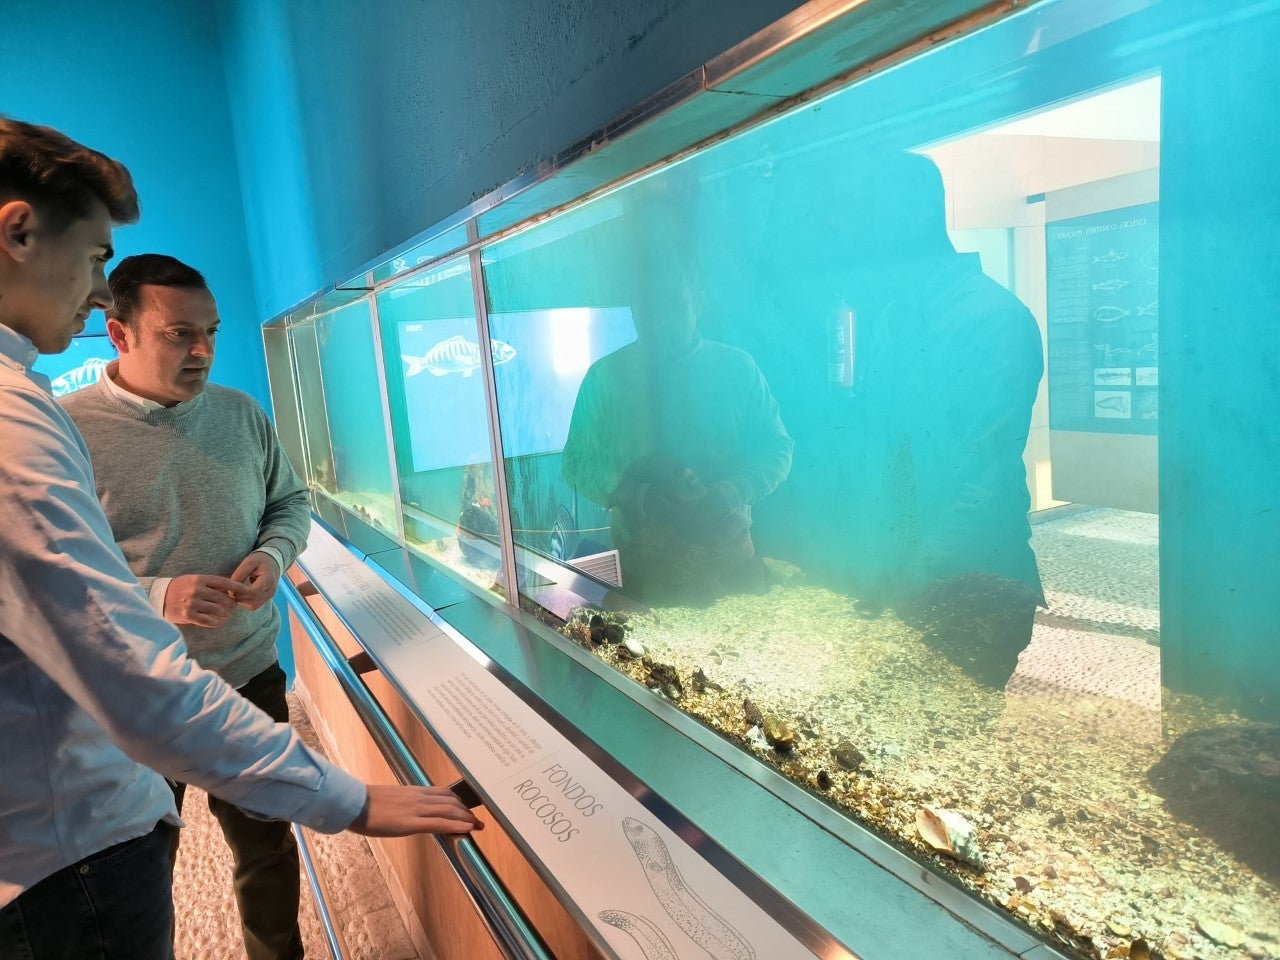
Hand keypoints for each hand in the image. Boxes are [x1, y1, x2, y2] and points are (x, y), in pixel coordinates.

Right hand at [164, 574, 250, 627]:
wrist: (160, 597)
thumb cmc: (181, 588)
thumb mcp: (195, 580)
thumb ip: (211, 585)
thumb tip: (232, 590)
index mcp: (200, 579)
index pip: (224, 582)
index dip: (238, 587)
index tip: (248, 591)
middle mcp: (197, 590)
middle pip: (223, 598)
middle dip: (231, 603)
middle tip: (233, 606)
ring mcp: (192, 603)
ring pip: (217, 610)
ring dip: (225, 614)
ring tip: (227, 615)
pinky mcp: (188, 615)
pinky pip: (208, 621)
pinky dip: (216, 622)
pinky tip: (219, 622)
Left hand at [230, 551, 280, 610]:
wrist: (272, 563)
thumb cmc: (260, 561)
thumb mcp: (249, 562)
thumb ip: (240, 573)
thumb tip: (230, 587)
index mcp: (269, 579)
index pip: (253, 592)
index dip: (239, 592)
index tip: (230, 586)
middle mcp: (271, 590)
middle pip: (252, 601)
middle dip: (238, 597)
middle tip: (229, 589)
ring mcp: (269, 596)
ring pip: (252, 606)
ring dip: (241, 601)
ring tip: (235, 591)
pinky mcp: (266, 599)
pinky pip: (253, 606)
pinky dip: (245, 602)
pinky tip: (240, 593)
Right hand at [348, 784, 483, 837]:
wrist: (353, 803)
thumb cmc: (366, 804)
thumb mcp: (390, 799)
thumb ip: (403, 803)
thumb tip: (407, 811)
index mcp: (414, 792)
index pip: (443, 793)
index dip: (459, 801)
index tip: (467, 809)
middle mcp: (419, 798)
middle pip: (451, 801)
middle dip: (466, 811)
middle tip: (478, 820)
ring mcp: (415, 809)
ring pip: (449, 810)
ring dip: (466, 818)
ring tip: (477, 826)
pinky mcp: (410, 823)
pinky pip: (438, 823)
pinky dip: (455, 825)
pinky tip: (466, 830)